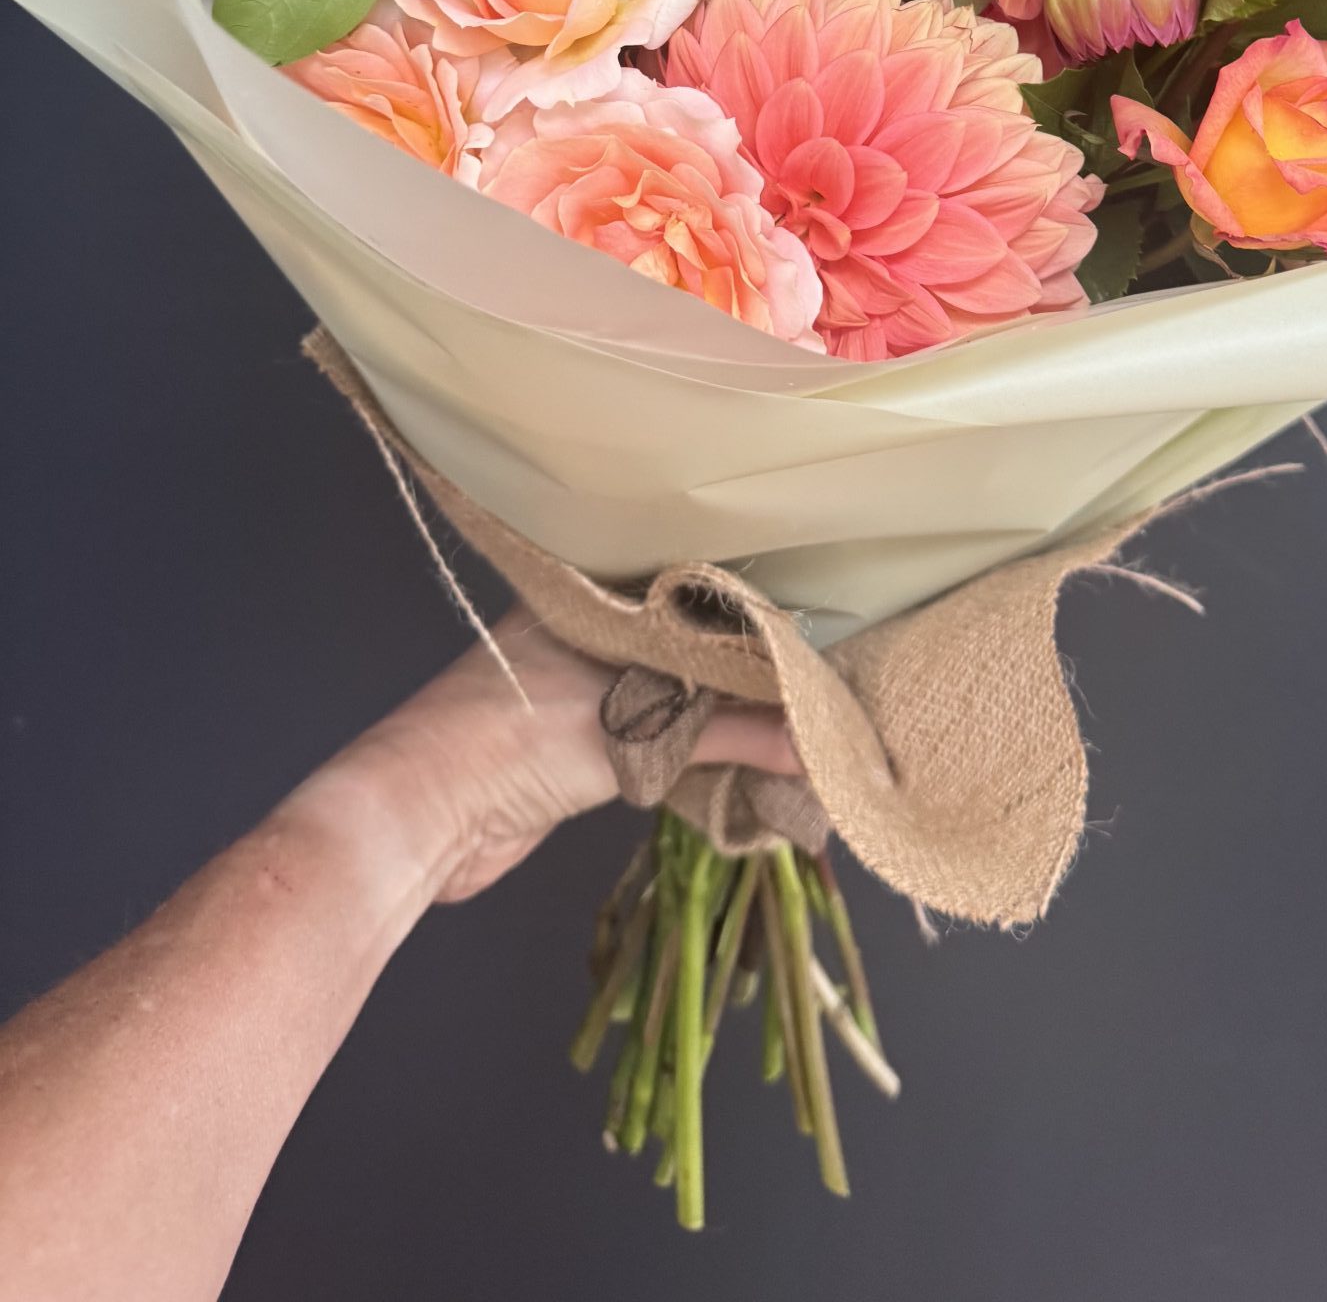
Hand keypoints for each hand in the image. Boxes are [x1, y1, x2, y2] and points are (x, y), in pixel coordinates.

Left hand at [292, 609, 797, 907]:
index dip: (753, 594)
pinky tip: (753, 754)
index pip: (691, 578)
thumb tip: (819, 745)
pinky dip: (704, 747)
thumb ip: (729, 732)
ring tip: (807, 710)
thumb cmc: (515, 738)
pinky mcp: (587, 747)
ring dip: (730, 708)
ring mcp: (588, 689)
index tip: (824, 603)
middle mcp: (593, 629)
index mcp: (594, 593)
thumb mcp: (634, 725)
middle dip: (751, 658)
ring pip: (679, 688)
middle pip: (690, 638)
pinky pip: (663, 736)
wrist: (425, 819)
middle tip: (830, 663)